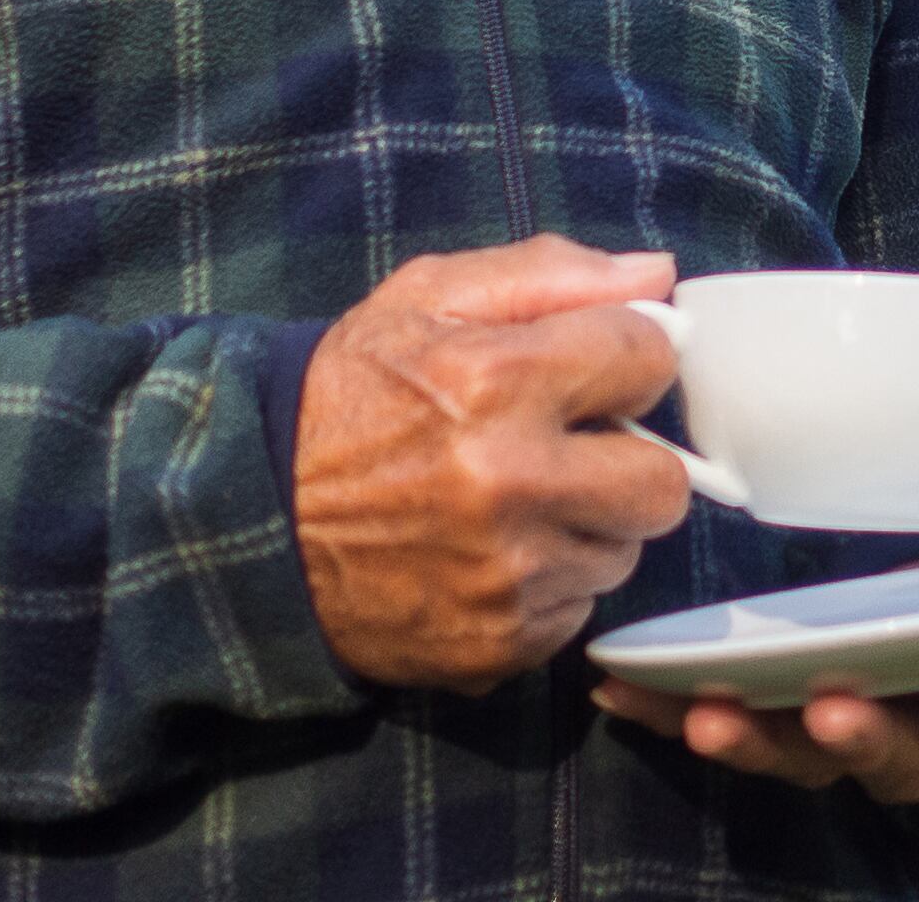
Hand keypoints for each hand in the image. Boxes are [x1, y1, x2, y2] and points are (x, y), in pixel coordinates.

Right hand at [294, 238, 692, 692]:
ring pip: (622, 552)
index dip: (624, 359)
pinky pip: (575, 611)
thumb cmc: (347, 396)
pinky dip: (548, 585)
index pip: (649, 361)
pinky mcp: (496, 644)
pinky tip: (491, 555)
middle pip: (663, 483)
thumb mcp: (426, 299)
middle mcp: (508, 484)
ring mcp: (505, 576)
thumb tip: (657, 276)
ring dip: (587, 525)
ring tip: (517, 501)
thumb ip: (548, 275)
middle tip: (573, 448)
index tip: (590, 371)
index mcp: (495, 381)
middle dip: (629, 459)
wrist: (255, 520)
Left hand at [586, 501, 918, 805]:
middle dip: (875, 740)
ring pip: (812, 753)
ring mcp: (862, 729)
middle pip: (911, 758)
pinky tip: (624, 690)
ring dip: (764, 740)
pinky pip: (735, 722)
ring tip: (715, 717)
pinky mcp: (792, 709)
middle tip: (844, 711)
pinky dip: (678, 713)